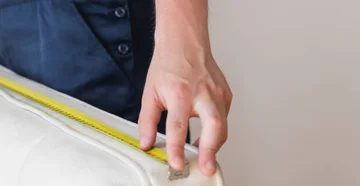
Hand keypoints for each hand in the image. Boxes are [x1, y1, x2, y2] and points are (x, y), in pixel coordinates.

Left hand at [138, 34, 231, 175]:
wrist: (184, 42)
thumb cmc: (168, 65)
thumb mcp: (150, 93)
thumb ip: (147, 121)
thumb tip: (146, 143)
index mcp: (180, 93)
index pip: (179, 127)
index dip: (178, 148)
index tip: (176, 163)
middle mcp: (202, 93)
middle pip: (213, 126)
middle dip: (210, 151)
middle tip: (206, 168)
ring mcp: (217, 93)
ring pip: (222, 125)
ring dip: (214, 145)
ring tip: (205, 159)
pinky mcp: (226, 94)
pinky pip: (224, 117)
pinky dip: (217, 130)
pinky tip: (208, 135)